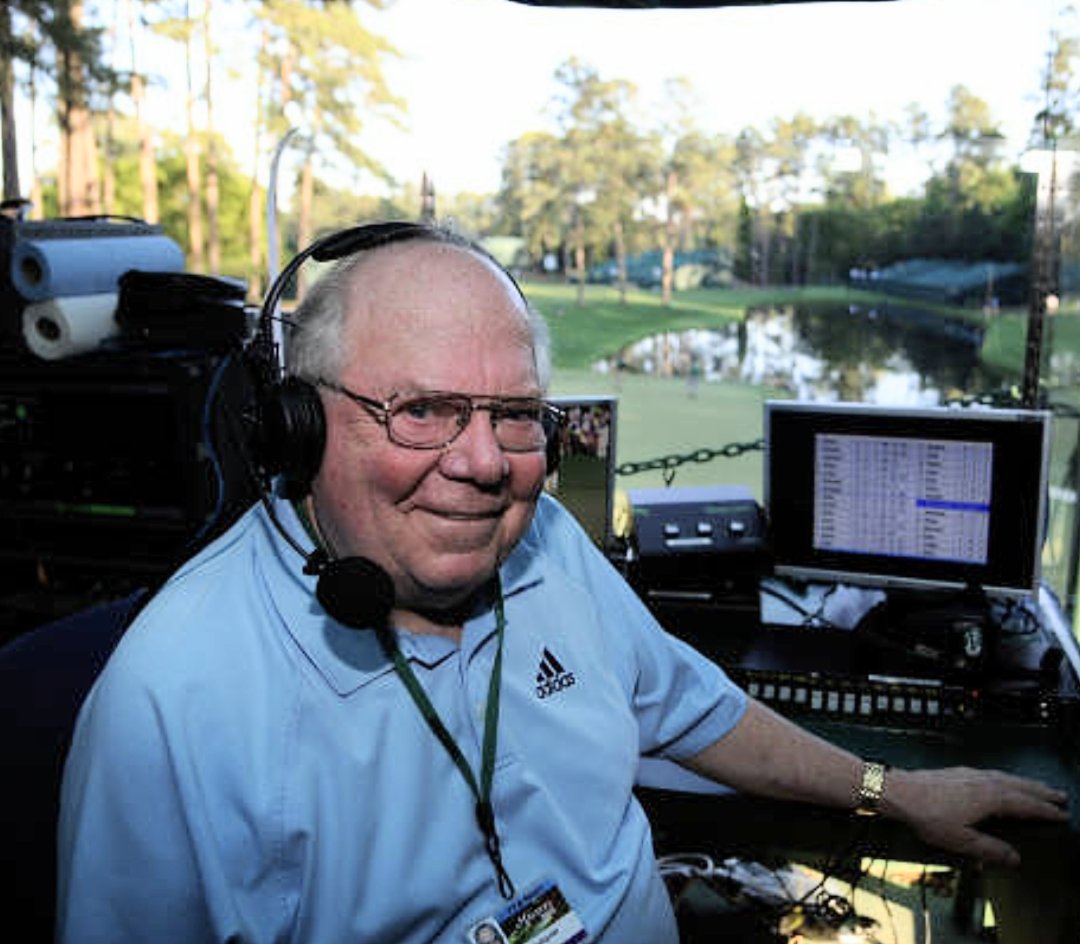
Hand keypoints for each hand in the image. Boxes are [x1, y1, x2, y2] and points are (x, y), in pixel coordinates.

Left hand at [884, 767, 1068, 865]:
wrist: (898, 790)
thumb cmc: (926, 813)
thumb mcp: (960, 840)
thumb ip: (989, 850)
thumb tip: (1012, 858)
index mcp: (990, 797)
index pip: (1026, 805)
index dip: (1045, 811)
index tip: (1062, 814)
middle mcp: (984, 781)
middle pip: (1020, 786)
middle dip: (1041, 792)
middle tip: (1060, 796)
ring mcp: (970, 773)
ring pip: (1006, 777)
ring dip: (1025, 782)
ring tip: (1038, 787)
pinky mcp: (958, 771)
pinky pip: (992, 773)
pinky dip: (1006, 777)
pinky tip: (1002, 781)